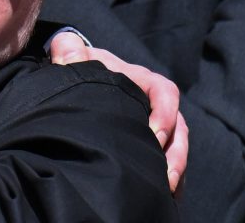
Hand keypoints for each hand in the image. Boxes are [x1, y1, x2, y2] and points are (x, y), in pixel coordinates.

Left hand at [49, 31, 187, 193]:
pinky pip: (167, 161)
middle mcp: (154, 104)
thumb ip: (69, 50)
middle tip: (166, 176)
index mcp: (141, 81)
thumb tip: (65, 50)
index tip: (154, 136)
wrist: (82, 80)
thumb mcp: (76, 58)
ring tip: (167, 189)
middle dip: (175, 153)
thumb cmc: (82, 67)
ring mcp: (156, 124)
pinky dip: (169, 177)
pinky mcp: (151, 144)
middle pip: (178, 127)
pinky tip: (163, 194)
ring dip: (175, 169)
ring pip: (177, 147)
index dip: (165, 113)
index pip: (164, 92)